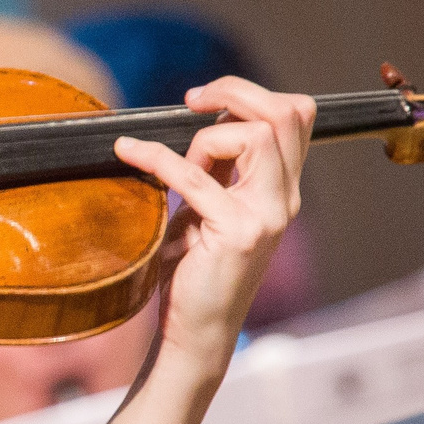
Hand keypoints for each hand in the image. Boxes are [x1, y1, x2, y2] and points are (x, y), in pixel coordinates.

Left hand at [113, 78, 313, 374]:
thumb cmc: (197, 271)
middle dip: (235, 91)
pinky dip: (156, 156)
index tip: (206, 102)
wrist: (197, 332)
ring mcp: (265, 217)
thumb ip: (219, 168)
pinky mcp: (236, 234)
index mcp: (282, 190)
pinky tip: (128, 152)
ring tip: (178, 166)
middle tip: (192, 101)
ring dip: (207, 137)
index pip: (295, 116)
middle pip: (286, 114)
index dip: (251, 94)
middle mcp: (283, 200)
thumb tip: (204, 118)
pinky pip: (195, 176)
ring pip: (256, 135)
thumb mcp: (210, 207)